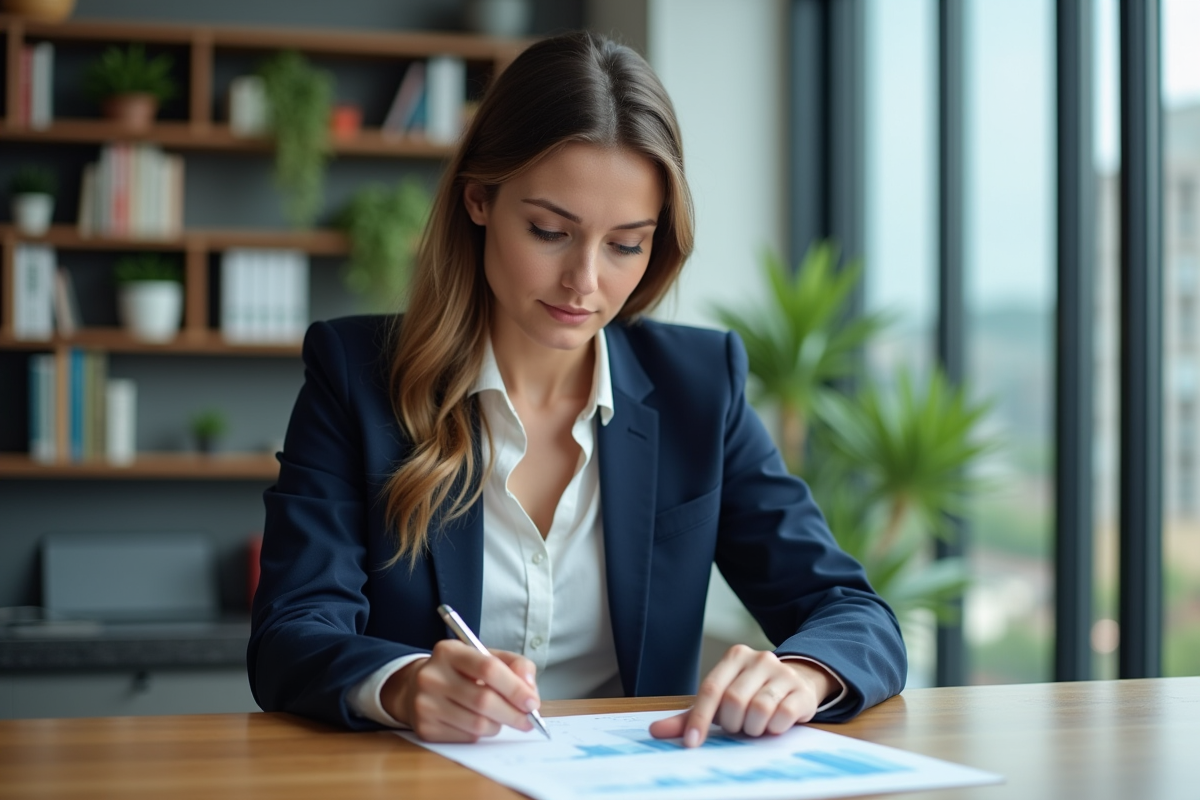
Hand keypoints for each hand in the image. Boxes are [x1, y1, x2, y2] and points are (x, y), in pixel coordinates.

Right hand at [380, 639, 540, 741]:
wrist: (416, 688)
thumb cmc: (461, 672)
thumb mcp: (486, 657)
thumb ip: (515, 666)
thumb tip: (529, 689)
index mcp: (449, 651)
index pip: (488, 668)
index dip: (515, 688)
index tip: (532, 703)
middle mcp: (432, 676)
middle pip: (484, 700)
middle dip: (513, 714)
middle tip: (529, 721)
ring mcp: (425, 704)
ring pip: (477, 724)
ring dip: (498, 725)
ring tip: (501, 719)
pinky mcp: (424, 729)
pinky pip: (466, 738)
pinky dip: (481, 734)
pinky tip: (479, 724)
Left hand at [648, 644, 833, 746]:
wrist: (795, 683)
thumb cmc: (750, 695)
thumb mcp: (721, 701)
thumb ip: (690, 716)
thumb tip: (655, 731)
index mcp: (735, 657)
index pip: (711, 688)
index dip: (700, 718)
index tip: (692, 743)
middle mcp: (759, 658)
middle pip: (734, 700)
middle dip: (733, 724)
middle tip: (739, 727)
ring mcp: (783, 672)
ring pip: (759, 709)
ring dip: (753, 728)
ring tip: (756, 727)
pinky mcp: (801, 690)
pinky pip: (783, 715)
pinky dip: (774, 728)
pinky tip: (774, 725)